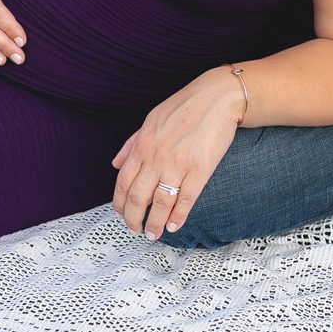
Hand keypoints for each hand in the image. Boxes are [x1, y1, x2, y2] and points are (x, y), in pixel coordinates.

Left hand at [110, 67, 246, 238]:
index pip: (123, 182)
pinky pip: (186, 199)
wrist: (217, 97)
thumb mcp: (151, 120)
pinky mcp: (200, 169)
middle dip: (133, 218)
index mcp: (143, 145)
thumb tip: (115, 163)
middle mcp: (156, 157)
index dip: (120, 203)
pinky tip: (174, 225)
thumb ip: (132, 143)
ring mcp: (178, 164)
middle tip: (136, 230)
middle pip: (138, 197)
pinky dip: (178, 216)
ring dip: (155, 223)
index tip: (121, 215)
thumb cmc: (184, 106)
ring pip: (160, 203)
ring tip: (153, 233)